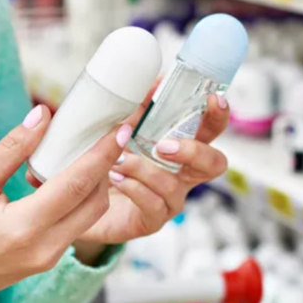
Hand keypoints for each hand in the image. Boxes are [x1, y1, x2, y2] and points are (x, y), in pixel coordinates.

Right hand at [0, 105, 130, 302]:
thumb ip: (11, 150)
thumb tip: (43, 116)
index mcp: (24, 228)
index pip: (77, 184)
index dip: (102, 154)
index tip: (120, 129)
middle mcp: (45, 248)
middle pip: (95, 202)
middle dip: (107, 167)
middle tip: (109, 135)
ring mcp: (49, 258)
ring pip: (90, 215)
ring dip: (97, 184)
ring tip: (90, 152)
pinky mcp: (48, 260)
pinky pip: (77, 225)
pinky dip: (81, 199)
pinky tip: (71, 176)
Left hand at [76, 93, 229, 244]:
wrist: (84, 200)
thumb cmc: (110, 160)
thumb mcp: (124, 130)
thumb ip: (139, 108)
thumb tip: (152, 82)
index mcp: (182, 147)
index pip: (211, 130)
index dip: (218, 116)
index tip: (214, 99)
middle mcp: (183, 175)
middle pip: (214, 164)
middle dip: (194, 151)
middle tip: (164, 145)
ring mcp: (170, 199)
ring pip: (174, 186)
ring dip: (146, 170)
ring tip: (120, 160)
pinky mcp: (152, 220)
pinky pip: (152, 205)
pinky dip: (134, 188)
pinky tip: (116, 178)